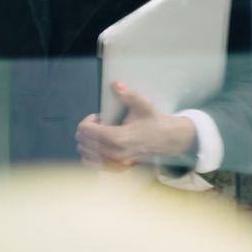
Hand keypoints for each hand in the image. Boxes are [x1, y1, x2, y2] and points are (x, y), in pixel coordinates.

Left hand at [76, 82, 195, 169]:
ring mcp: (116, 162)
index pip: (88, 131)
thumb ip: (128, 95)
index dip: (88, 121)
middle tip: (97, 123)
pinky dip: (88, 155)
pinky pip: (92, 165)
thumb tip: (115, 84)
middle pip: (84, 142)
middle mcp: (116, 153)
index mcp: (120, 138)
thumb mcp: (143, 105)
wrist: (167, 139)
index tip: (98, 116)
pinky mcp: (117, 167)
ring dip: (85, 141)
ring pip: (85, 154)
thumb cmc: (154, 121)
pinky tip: (96, 146)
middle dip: (85, 130)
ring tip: (97, 133)